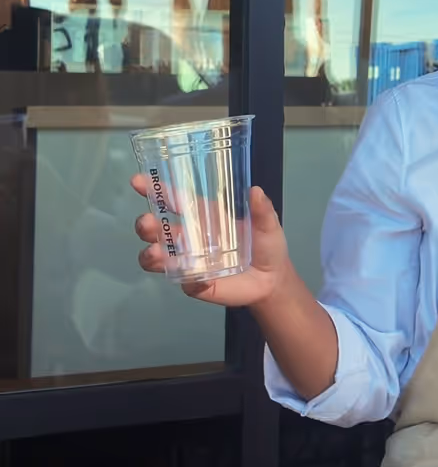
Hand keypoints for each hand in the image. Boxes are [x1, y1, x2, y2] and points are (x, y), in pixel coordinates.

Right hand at [131, 175, 289, 305]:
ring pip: (158, 257)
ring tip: (156, 254)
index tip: (136, 182)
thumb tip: (256, 191)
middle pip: (157, 229)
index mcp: (201, 215)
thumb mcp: (268, 224)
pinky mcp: (196, 283)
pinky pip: (185, 282)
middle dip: (146, 225)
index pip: (172, 199)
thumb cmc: (265, 244)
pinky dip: (189, 281)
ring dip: (152, 255)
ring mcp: (189, 261)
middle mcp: (189, 236)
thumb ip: (262, 209)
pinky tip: (198, 281)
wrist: (272, 279)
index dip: (154, 189)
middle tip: (147, 224)